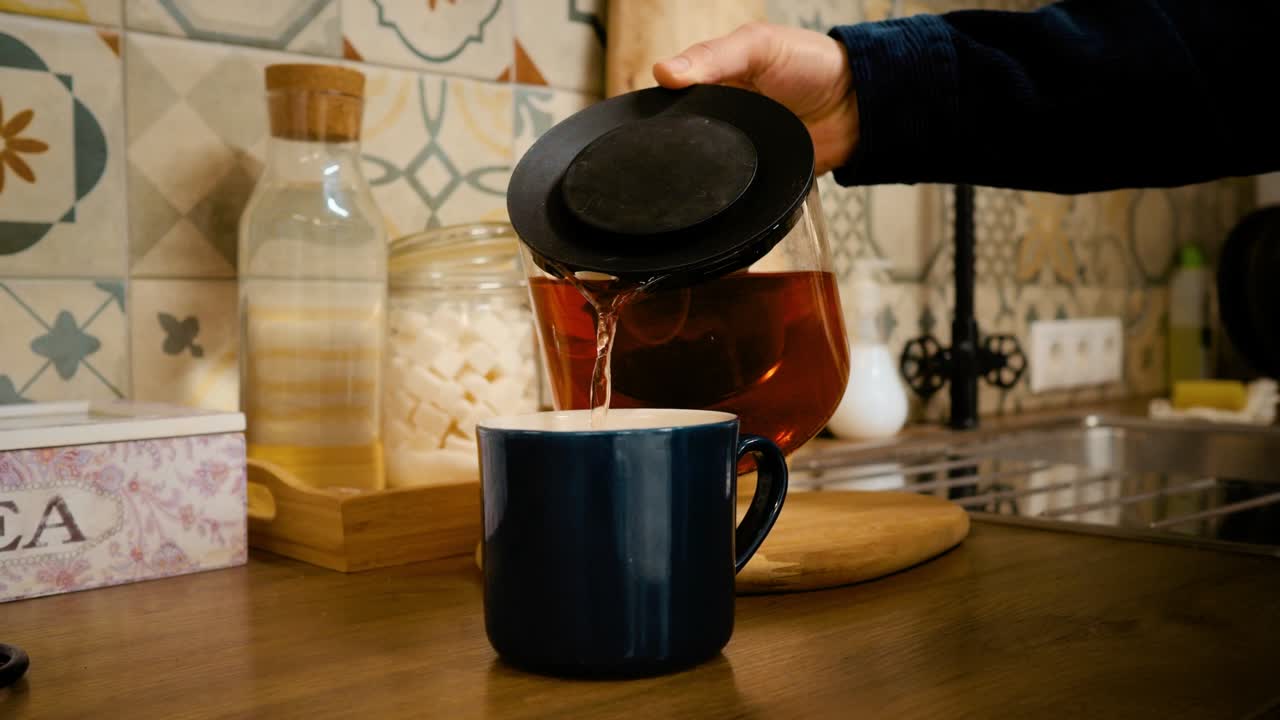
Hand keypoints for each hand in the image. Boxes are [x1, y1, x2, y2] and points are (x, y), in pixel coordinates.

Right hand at [653, 22, 858, 174]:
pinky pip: (731, 190)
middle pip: (682, 138)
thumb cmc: (812, 65)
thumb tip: (664, 72)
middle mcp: (719, 117)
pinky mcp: (754, 177)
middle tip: (666, 156)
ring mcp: (736, 149)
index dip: (658, 111)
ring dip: (699, 172)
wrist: (859, 107)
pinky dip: (724, 192)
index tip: (647, 123)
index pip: (670, 100)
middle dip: (675, 147)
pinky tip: (716, 192)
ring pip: (702, 167)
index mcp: (712, 82)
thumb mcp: (759, 47)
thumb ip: (715, 56)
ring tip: (687, 178)